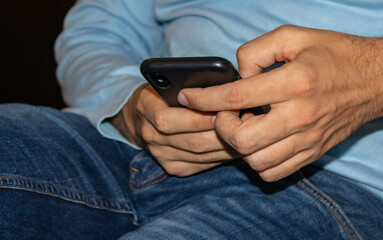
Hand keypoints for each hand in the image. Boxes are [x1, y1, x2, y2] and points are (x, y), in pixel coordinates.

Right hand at [111, 84, 237, 175]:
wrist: (141, 118)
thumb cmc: (162, 94)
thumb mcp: (168, 81)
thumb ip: (189, 86)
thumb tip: (225, 87)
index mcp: (146, 109)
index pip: (169, 120)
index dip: (199, 118)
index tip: (225, 109)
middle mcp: (150, 136)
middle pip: (191, 141)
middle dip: (222, 132)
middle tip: (245, 120)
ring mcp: (162, 155)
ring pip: (200, 155)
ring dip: (227, 144)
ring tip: (246, 131)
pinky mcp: (173, 168)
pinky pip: (203, 164)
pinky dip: (222, 155)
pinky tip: (236, 145)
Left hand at [177, 25, 382, 180]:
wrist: (374, 81)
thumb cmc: (333, 56)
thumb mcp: (294, 37)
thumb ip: (257, 50)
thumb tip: (237, 75)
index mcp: (294, 82)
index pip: (236, 97)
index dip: (204, 99)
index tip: (189, 97)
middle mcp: (300, 116)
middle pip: (243, 139)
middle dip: (222, 129)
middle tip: (224, 115)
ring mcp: (307, 139)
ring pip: (256, 161)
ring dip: (238, 146)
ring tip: (242, 127)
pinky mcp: (311, 153)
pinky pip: (273, 172)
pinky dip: (257, 161)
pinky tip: (258, 143)